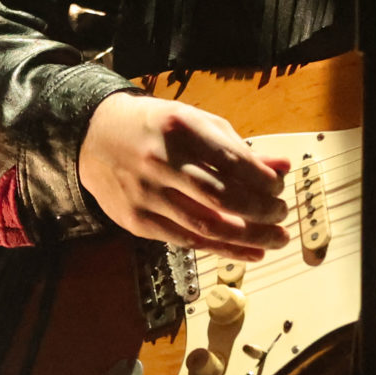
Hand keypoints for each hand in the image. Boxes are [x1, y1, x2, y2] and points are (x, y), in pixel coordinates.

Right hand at [80, 93, 290, 259]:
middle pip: (221, 197)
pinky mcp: (136, 221)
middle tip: (282, 214)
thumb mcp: (195, 122)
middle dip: (260, 211)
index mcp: (179, 129)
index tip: (279, 188)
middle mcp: (160, 162)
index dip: (262, 180)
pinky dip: (222, 250)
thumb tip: (282, 167)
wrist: (93, 136)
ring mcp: (146, 194)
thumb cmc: (154, 127)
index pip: (232, 161)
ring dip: (248, 237)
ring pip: (206, 226)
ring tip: (275, 239)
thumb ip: (237, 146)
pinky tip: (248, 251)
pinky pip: (186, 241)